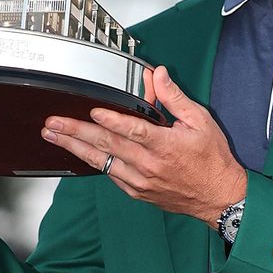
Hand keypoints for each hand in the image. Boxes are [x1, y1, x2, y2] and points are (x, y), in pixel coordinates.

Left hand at [41, 66, 246, 225]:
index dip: (111, 120)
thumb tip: (159, 75)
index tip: (92, 110)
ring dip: (75, 147)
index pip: (133, 130)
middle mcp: (149, 165)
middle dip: (76, 132)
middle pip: (107, 146)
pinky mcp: (137, 191)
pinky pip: (110, 175)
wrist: (219, 198)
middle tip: (53, 123)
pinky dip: (93, 162)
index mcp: (165, 145)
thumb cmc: (212, 159)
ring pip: (101, 162)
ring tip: (53, 136)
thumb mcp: (200, 122)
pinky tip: (78, 152)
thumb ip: (175, 98)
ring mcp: (140, 181)